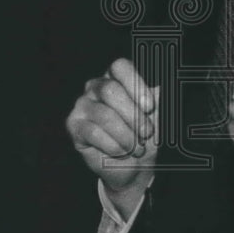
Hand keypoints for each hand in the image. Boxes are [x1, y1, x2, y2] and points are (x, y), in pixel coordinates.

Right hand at [65, 58, 158, 219]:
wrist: (134, 165)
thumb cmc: (144, 135)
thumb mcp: (156, 115)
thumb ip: (157, 98)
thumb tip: (160, 87)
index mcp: (116, 77)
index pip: (120, 67)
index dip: (136, 84)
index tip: (150, 107)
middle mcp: (95, 87)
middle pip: (111, 90)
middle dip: (133, 115)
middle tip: (147, 133)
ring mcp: (82, 105)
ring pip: (104, 115)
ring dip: (126, 136)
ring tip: (137, 148)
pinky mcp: (74, 125)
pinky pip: (93, 133)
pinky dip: (113, 146)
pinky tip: (121, 152)